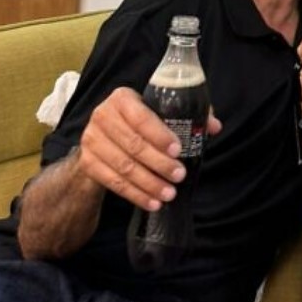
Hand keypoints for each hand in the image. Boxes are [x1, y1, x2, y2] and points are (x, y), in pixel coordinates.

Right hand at [77, 87, 221, 211]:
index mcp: (122, 99)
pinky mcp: (88, 162)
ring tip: (169, 193)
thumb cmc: (140, 122)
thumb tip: (213, 126)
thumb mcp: (160, 113)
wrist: (104, 137)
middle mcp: (102, 115)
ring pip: (123, 166)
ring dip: (148, 183)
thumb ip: (187, 116)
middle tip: (179, 175)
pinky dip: (135, 194)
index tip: (177, 150)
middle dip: (159, 163)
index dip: (159, 135)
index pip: (141, 117)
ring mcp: (91, 140)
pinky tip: (152, 202)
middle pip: (133, 144)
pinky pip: (113, 182)